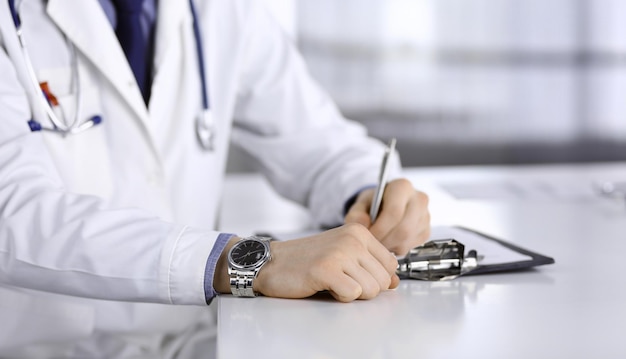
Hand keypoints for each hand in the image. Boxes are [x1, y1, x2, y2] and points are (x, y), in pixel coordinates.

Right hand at [215, 224, 399, 301]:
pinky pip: (353, 294)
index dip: (377, 278)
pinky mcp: (327, 270)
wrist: (272, 262)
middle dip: (364, 288)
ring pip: (371, 289)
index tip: (356, 276)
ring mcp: (340, 253)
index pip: (391, 264)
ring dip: (352, 293)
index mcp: (358, 232)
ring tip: (332, 282)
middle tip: (340, 280)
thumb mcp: (343, 254)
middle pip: (383, 280)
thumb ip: (370, 264)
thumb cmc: (305, 260)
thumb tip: (394, 282)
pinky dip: (341, 297)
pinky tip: (326, 286)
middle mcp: (352, 239)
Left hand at [344, 178, 429, 255]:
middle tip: (372, 243)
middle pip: (404, 228)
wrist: (384, 204)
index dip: (380, 228)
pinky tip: (388, 241)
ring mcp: (425, 216)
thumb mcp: (360, 204)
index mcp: (402, 187)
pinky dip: (396, 248)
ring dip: (390, 245)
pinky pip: (411, 246)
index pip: (394, 212)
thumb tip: (362, 224)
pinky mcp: (426, 231)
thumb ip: (356, 214)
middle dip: (385, 240)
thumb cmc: (373, 203)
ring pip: (408, 239)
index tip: (368, 235)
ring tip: (378, 241)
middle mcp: (418, 199)